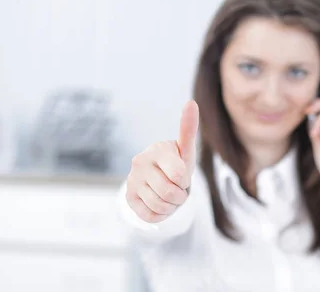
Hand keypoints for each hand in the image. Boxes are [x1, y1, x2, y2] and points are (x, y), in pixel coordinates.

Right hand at [125, 100, 198, 222]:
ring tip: (169, 195)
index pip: (178, 175)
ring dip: (172, 206)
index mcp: (157, 150)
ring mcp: (132, 180)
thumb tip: (191, 102)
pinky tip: (159, 203)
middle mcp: (140, 162)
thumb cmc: (176, 163)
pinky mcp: (128, 197)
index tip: (182, 175)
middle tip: (177, 188)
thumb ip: (188, 128)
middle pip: (170, 193)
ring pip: (161, 207)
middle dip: (180, 196)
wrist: (158, 179)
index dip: (185, 181)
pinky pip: (151, 216)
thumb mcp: (185, 150)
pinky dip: (161, 214)